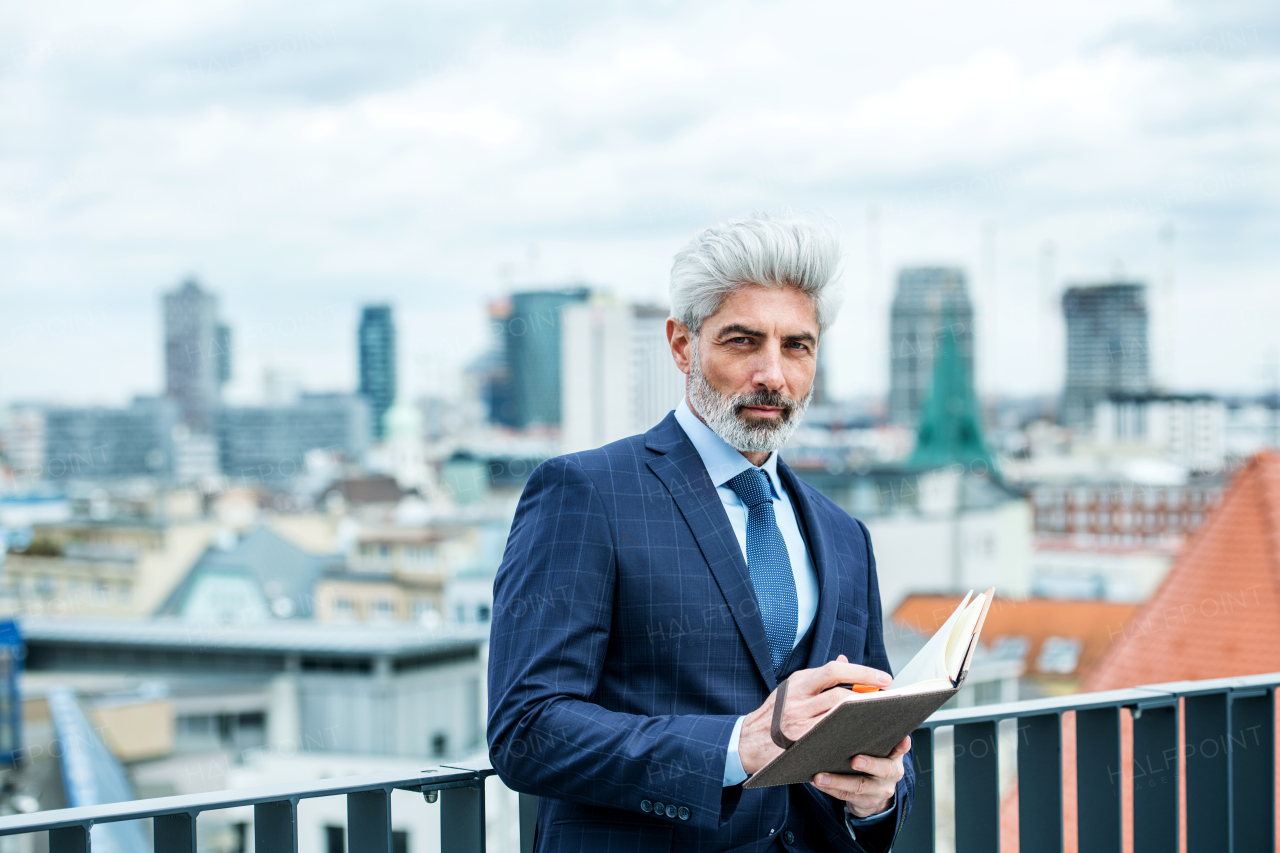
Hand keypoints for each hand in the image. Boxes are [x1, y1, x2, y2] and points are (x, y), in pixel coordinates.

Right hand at [737, 655, 891, 775]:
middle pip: (840, 695)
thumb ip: (818, 678)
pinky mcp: (799, 745)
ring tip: (879, 719)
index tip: (885, 680)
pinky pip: (830, 738)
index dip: (863, 673)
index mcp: (797, 682)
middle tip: (887, 703)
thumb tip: (845, 660)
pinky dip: (849, 736)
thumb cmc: (774, 715)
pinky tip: (863, 737)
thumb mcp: (791, 689)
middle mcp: (796, 701)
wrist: (745, 742)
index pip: (834, 671)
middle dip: (867, 699)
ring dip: (861, 718)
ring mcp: (797, 724)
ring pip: (838, 717)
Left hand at [812, 735, 909, 816]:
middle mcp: (892, 773)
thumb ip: (872, 737)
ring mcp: (880, 790)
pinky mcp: (867, 802)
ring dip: (837, 781)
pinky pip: (846, 796)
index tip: (902, 738)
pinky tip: (816, 782)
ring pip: (859, 786)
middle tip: (854, 760)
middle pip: (883, 769)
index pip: (902, 748)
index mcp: (894, 756)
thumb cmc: (872, 761)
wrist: (875, 794)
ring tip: (820, 776)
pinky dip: (830, 789)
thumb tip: (848, 712)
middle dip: (869, 764)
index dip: (903, 744)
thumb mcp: (878, 750)